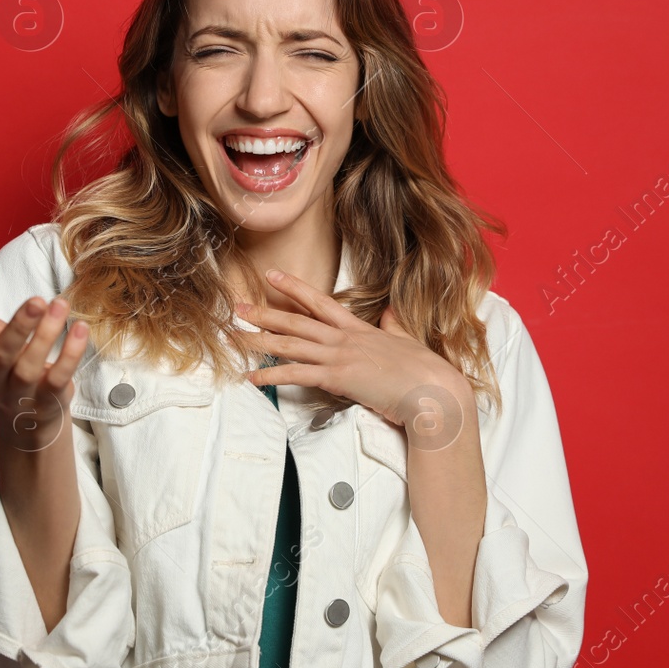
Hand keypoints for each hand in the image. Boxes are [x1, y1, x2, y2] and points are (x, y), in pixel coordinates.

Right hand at [0, 292, 88, 451]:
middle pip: (3, 358)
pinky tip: (78, 328)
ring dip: (47, 335)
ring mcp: (23, 395)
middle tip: (36, 301)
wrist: (27, 409)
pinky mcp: (50, 399)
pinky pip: (60, 377)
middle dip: (18, 329)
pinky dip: (71, 353)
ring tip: (60, 304)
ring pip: (31, 367)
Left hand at [237, 269, 472, 430]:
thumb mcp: (406, 341)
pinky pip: (296, 376)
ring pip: (290, 345)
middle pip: (296, 321)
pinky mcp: (337, 378)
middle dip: (265, 313)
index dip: (294, 288)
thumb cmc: (424, 371)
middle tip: (238, 307)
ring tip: (235, 337)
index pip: (320, 302)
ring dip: (259, 341)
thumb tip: (389, 314)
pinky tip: (251, 378)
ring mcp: (339, 357)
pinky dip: (271, 377)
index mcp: (359, 329)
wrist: (433, 390)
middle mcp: (344, 339)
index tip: (272, 276)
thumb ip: (393, 327)